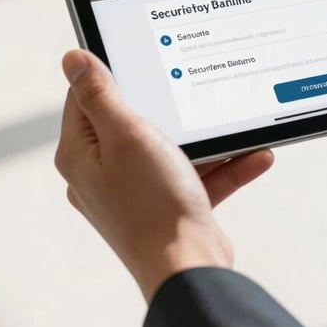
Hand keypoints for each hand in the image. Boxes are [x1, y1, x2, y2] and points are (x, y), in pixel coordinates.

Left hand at [55, 49, 273, 301]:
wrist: (189, 269)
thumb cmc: (153, 204)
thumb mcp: (127, 134)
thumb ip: (100, 95)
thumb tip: (73, 59)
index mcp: (82, 155)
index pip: (85, 98)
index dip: (110, 73)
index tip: (139, 57)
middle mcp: (104, 174)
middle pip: (130, 121)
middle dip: (166, 105)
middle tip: (188, 85)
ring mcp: (136, 192)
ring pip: (170, 148)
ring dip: (206, 138)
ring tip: (231, 123)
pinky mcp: (167, 206)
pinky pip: (196, 175)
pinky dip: (223, 164)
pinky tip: (254, 154)